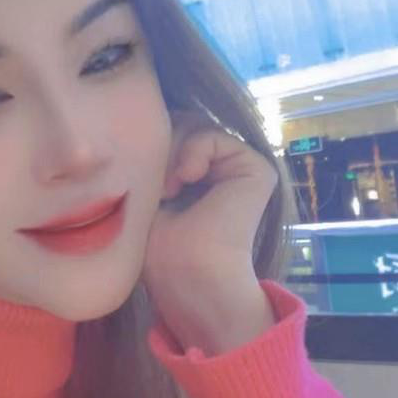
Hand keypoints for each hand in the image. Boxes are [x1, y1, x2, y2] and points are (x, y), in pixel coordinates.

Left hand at [143, 118, 278, 355]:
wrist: (186, 273)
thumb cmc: (160, 247)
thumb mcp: (149, 191)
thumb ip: (157, 156)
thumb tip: (150, 123)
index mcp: (198, 180)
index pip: (170, 135)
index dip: (150, 145)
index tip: (140, 179)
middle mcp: (222, 172)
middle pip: (182, 124)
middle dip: (161, 144)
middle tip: (155, 183)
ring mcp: (241, 170)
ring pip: (195, 126)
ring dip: (172, 150)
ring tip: (168, 188)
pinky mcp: (257, 169)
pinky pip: (214, 135)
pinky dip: (193, 151)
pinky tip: (185, 180)